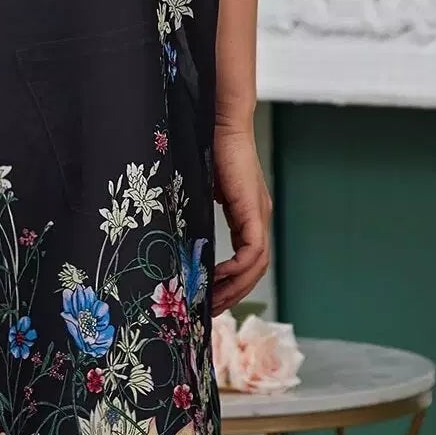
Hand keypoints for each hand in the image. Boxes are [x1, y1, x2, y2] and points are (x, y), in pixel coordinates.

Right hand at [210, 118, 270, 313]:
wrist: (221, 125)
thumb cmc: (209, 149)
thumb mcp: (200, 191)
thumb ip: (196, 212)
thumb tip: (177, 232)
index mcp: (247, 214)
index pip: (246, 259)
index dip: (231, 281)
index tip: (210, 296)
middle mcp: (258, 218)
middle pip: (254, 270)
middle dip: (233, 293)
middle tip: (209, 309)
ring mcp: (259, 215)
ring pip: (256, 265)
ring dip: (236, 286)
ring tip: (212, 299)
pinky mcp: (254, 211)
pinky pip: (253, 252)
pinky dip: (239, 269)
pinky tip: (219, 276)